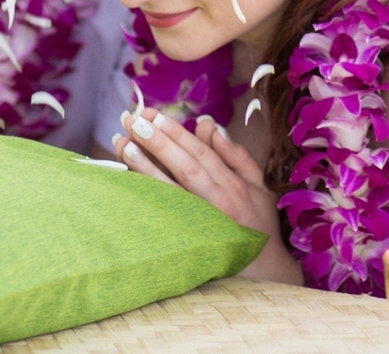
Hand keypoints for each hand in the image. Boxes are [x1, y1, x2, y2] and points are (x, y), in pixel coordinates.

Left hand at [114, 108, 303, 284]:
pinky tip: (130, 180)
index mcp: (234, 185)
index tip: (155, 115)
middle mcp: (218, 202)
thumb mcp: (258, 185)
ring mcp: (203, 223)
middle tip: (133, 120)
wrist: (265, 272)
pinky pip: (165, 214)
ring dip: (145, 165)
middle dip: (158, 142)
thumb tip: (208, 124)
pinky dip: (148, 195)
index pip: (201, 153)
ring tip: (123, 144)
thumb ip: (235, 154)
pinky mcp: (190, 240)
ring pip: (171, 189)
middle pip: (185, 167)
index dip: (178, 134)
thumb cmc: (259, 223)